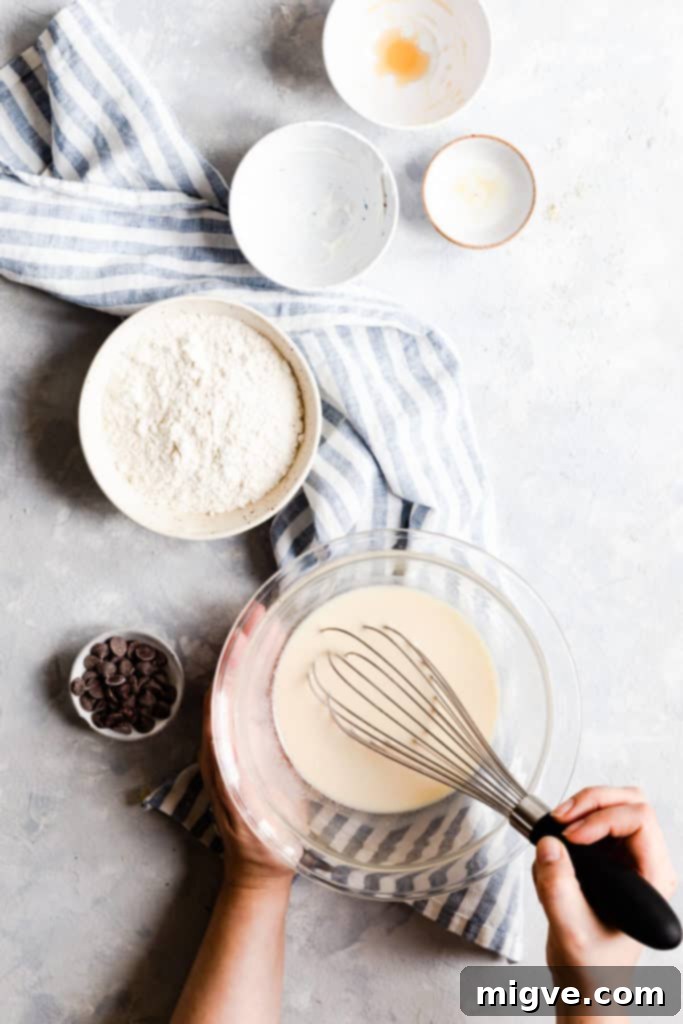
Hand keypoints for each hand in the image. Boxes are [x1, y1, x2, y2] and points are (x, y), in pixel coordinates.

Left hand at [200, 607, 293, 893]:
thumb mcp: (255, 810)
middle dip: (246, 646)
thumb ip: (243, 776)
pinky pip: (255, 705)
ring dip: (256, 658)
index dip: (236, 658)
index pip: (224, 692)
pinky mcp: (253, 751)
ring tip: (274, 627)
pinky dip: (266, 680)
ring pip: (243, 690)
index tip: (249, 627)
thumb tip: (238, 737)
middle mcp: (224, 742)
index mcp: (221, 752)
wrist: (259, 871)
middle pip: (232, 682)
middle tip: (263, 613)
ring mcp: (238, 745)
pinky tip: (282, 666)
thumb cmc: (262, 843)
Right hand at [533, 786, 676, 967]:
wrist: (586, 983)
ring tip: (556, 826)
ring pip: (611, 804)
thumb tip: (547, 844)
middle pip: (629, 801)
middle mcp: (643, 862)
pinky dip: (568, 822)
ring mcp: (624, 857)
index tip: (571, 837)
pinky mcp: (603, 857)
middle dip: (592, 801)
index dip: (602, 819)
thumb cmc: (593, 967)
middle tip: (561, 817)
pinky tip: (553, 849)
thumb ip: (557, 887)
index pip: (638, 819)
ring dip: (581, 807)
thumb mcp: (571, 929)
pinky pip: (588, 819)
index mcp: (652, 877)